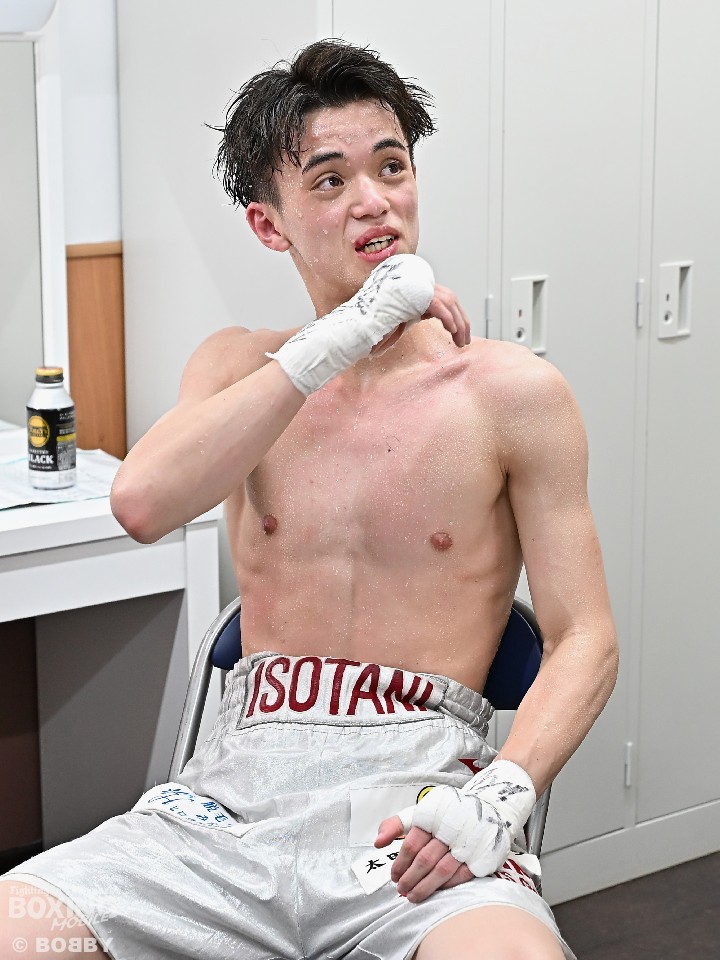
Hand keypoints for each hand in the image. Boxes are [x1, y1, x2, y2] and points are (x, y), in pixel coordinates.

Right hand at [371, 283, 471, 354]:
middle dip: (461, 319)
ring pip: (448, 301)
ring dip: (459, 323)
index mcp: (413, 287)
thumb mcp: (402, 319)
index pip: (443, 296)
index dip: (455, 314)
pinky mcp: (412, 294)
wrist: (357, 329)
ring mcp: (413, 286)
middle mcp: (415, 283)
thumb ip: (417, 314)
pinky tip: (453, 332)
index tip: (459, 333)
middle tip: (464, 340)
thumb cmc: (374, 328)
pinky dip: (449, 320)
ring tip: (461, 341)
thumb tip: (437, 319)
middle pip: (449, 297)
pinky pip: (439, 306)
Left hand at [375, 760, 535, 902]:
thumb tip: (377, 842)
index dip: (400, 864)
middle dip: (409, 879)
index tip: (393, 876)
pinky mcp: (481, 855)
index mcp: (432, 814)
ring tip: (413, 896)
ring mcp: (467, 842)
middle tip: (401, 890)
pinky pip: (461, 876)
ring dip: (425, 888)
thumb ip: (396, 824)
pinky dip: (446, 886)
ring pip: (441, 871)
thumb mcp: (421, 811)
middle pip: (424, 860)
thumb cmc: (447, 813)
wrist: (488, 807)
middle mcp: (450, 827)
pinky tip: (436, 891)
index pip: (411, 844)